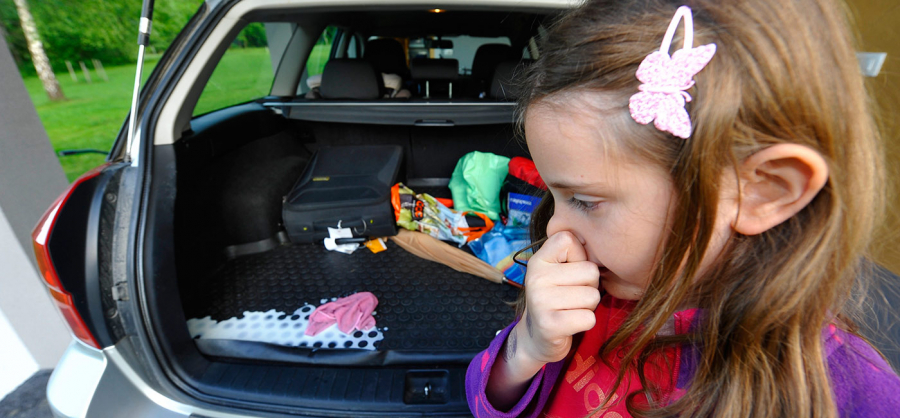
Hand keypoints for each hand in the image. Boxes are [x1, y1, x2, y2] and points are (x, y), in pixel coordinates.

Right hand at [515, 231, 600, 364]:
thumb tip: (600, 238)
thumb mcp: (559, 269)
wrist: (538, 337)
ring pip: (592, 295)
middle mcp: (535, 277)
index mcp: (538, 260)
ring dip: (588, 306)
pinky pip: (588, 318)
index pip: (569, 239)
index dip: (580, 257)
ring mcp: (540, 301)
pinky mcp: (550, 325)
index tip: (569, 271)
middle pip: (590, 271)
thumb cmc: (558, 297)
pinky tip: (570, 322)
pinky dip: (585, 322)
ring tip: (571, 308)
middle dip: (589, 285)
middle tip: (571, 295)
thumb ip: (574, 250)